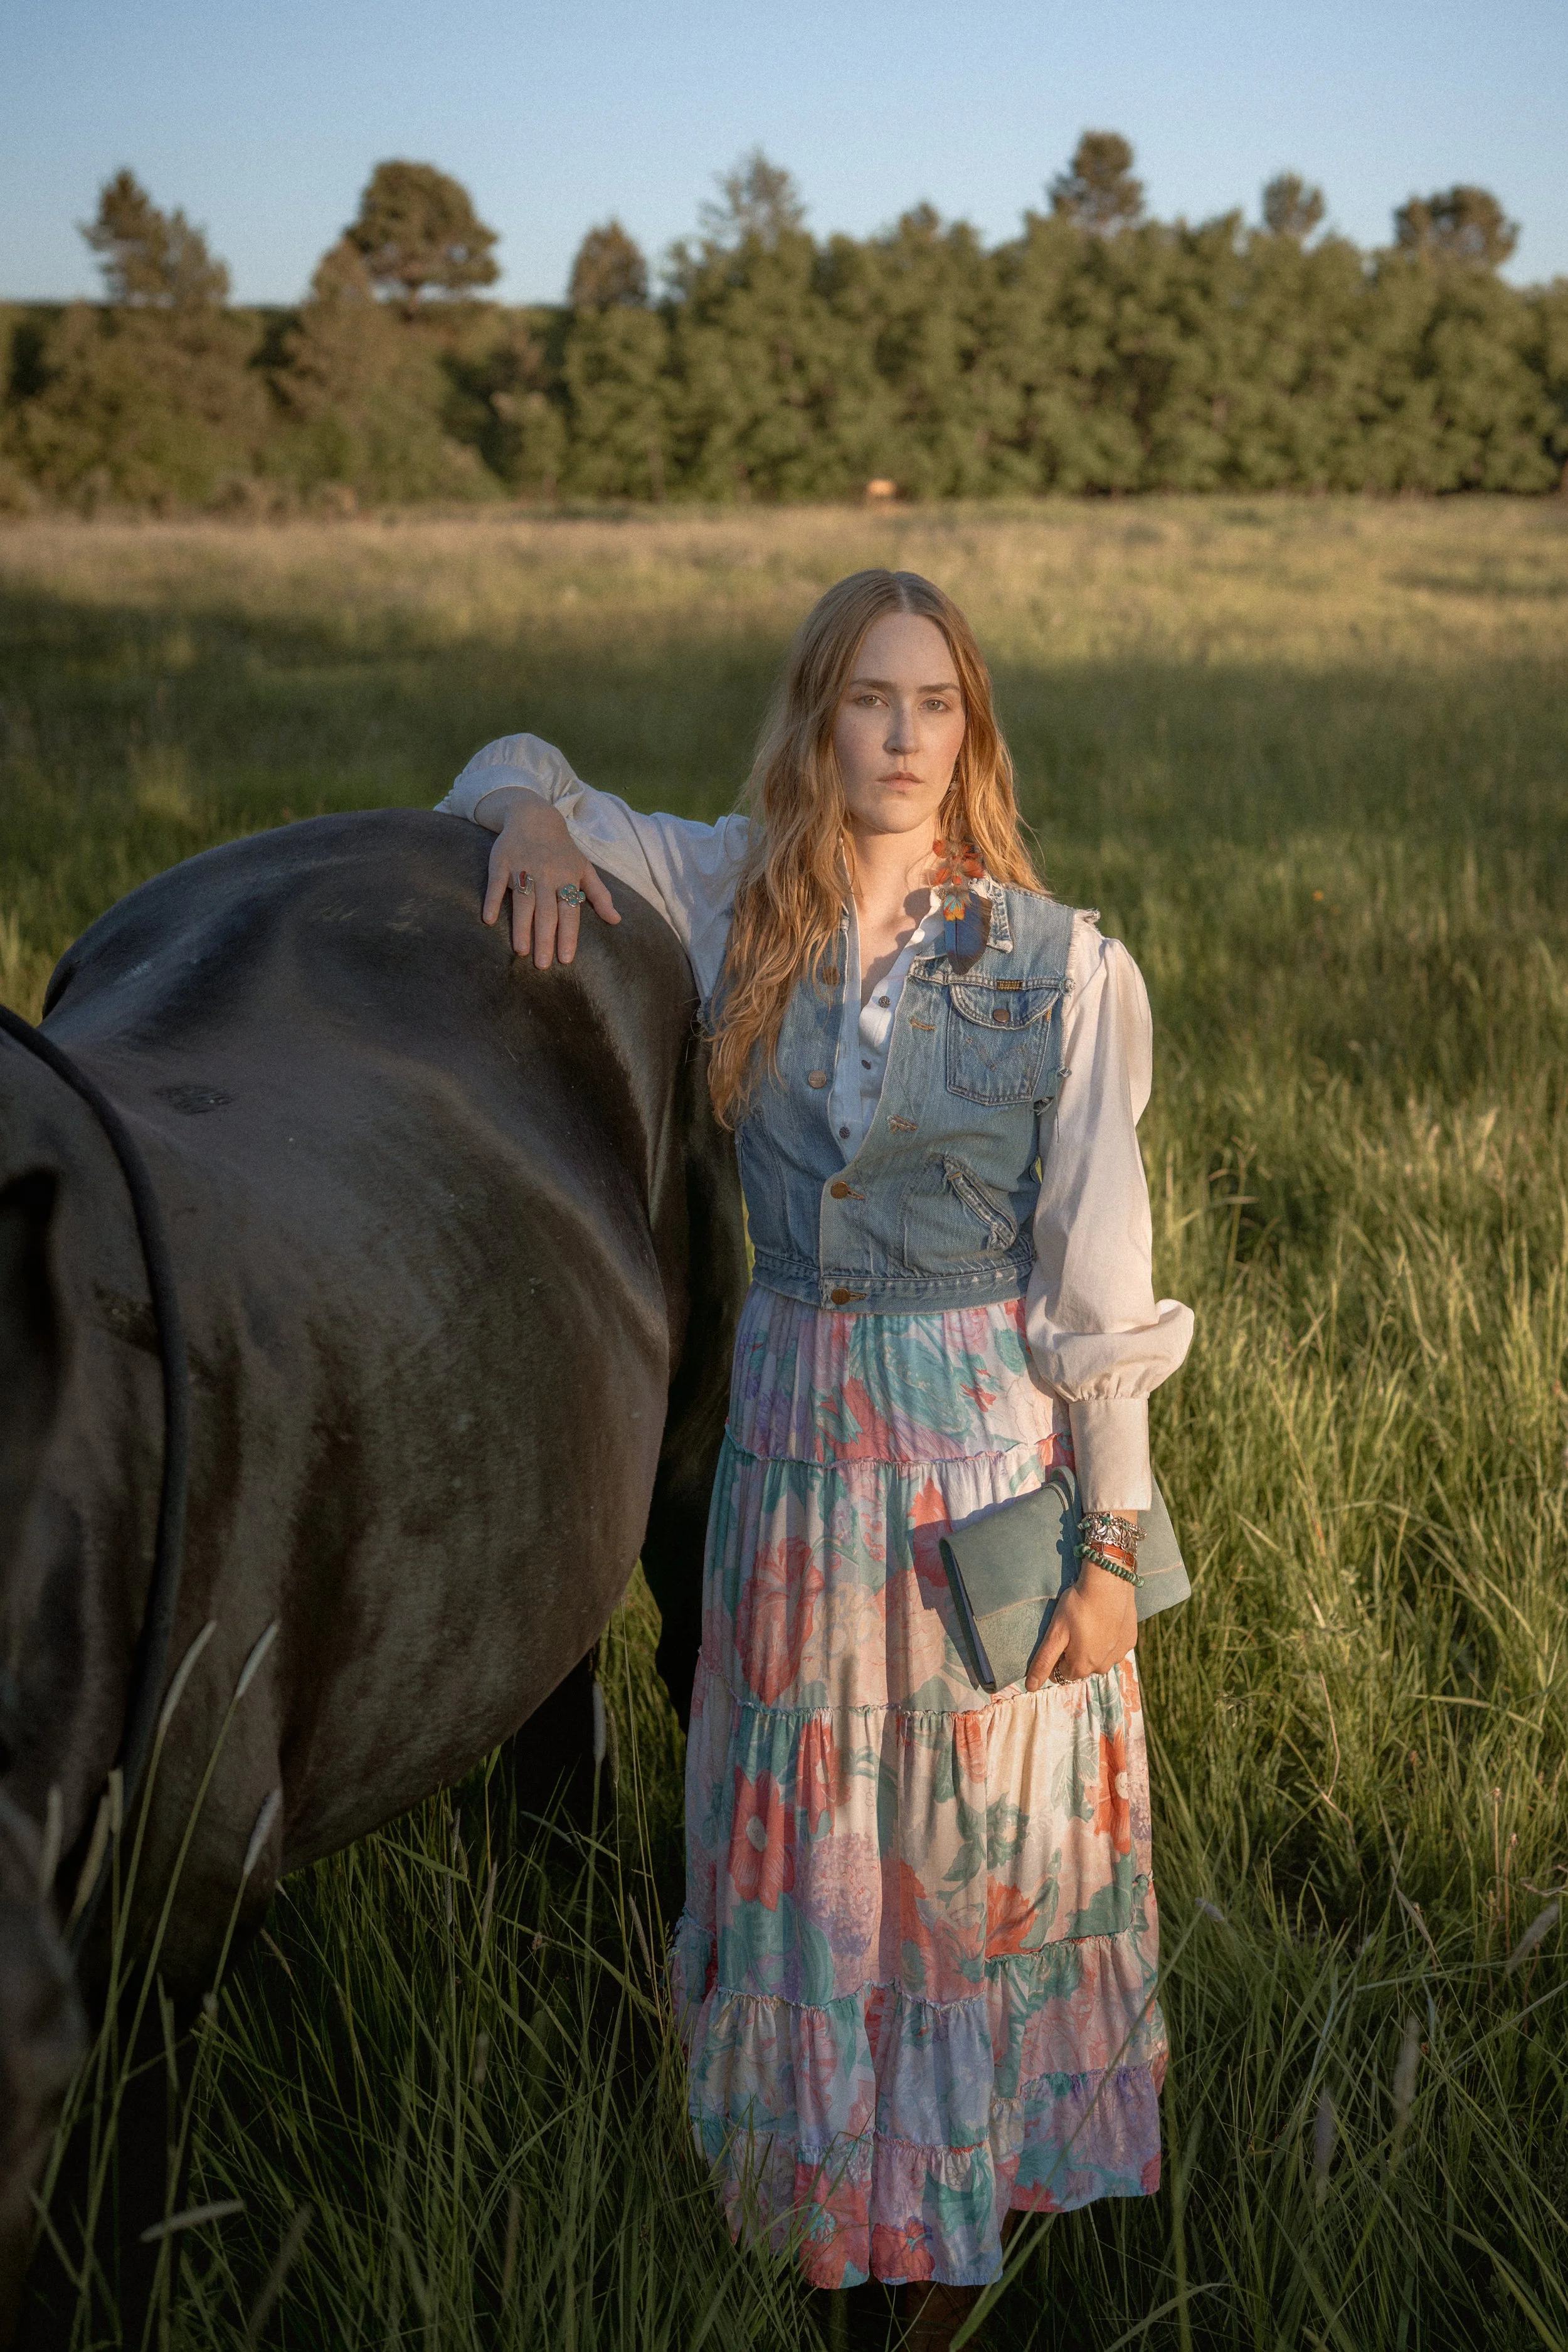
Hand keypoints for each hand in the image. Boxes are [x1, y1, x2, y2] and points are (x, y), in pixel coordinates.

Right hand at [478, 788, 619, 967]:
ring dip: (521, 926)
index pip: (569, 911)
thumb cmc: (562, 850)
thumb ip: (599, 895)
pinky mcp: (501, 861)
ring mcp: (523, 867)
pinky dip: (492, 900)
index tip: (566, 959)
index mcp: (567, 878)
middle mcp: (546, 875)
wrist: (534, 816)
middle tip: (542, 965)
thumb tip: (616, 920)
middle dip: (545, 938)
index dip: (568, 935)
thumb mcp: (584, 868)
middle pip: (546, 911)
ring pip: (523, 901)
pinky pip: (496, 883)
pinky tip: (488, 920)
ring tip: (521, 951)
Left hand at [1025, 1558, 1137, 1689]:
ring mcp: (1119, 1655)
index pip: (1062, 1673)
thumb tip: (1030, 1687)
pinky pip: (1114, 1647)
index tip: (1059, 1635)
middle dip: (1075, 1652)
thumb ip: (1043, 1661)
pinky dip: (1108, 1638)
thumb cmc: (1078, 1606)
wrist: (1109, 1582)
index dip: (1057, 1656)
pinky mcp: (1130, 1641)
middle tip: (1073, 1626)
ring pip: (1099, 1657)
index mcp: (1082, 1668)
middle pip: (1081, 1666)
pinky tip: (1104, 1620)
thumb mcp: (1055, 1633)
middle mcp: (1103, 1667)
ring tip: (1088, 1622)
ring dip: (1092, 1646)